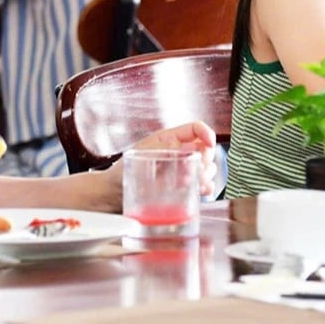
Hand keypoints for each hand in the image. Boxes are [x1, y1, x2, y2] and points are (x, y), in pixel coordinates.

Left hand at [104, 121, 222, 198]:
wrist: (114, 195)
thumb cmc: (123, 171)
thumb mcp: (141, 154)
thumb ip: (164, 148)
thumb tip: (186, 149)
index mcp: (170, 139)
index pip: (196, 129)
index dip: (206, 133)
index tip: (210, 143)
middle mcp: (179, 153)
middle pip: (206, 150)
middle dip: (205, 159)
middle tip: (196, 169)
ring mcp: (182, 171)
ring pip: (208, 168)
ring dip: (206, 175)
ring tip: (193, 183)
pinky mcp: (183, 188)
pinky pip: (203, 186)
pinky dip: (205, 189)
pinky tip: (199, 191)